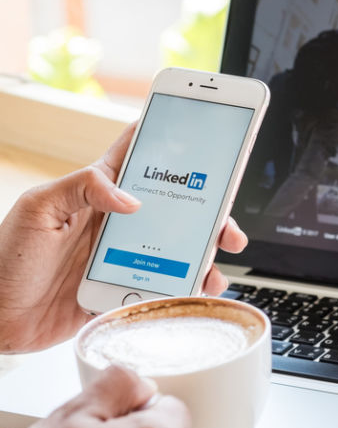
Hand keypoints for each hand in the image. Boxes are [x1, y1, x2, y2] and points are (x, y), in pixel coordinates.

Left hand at [0, 124, 247, 352]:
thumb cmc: (4, 259)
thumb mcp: (37, 210)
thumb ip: (80, 188)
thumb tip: (131, 199)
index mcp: (96, 195)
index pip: (136, 160)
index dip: (166, 145)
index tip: (198, 136)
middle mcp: (116, 224)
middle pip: (172, 211)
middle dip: (205, 213)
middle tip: (225, 225)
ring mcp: (123, 258)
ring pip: (175, 251)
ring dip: (202, 257)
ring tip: (215, 266)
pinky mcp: (123, 290)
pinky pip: (162, 286)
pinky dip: (184, 289)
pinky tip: (195, 292)